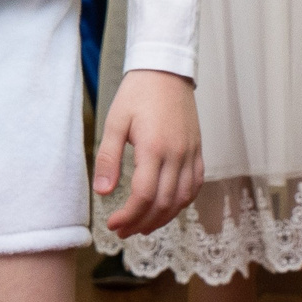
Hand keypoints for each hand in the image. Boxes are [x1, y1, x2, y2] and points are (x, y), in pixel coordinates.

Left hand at [94, 68, 203, 235]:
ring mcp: (191, 153)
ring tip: (142, 227)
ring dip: (163, 218)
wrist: (166, 70)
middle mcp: (177, 154)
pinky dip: (182, 203)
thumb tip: (103, 192)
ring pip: (182, 199)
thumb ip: (108, 158)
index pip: (144, 195)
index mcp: (154, 147)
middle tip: (123, 231)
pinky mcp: (198, 150)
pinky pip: (195, 185)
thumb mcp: (115, 122)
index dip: (129, 216)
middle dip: (142, 223)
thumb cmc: (137, 93)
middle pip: (163, 203)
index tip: (113, 224)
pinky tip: (167, 209)